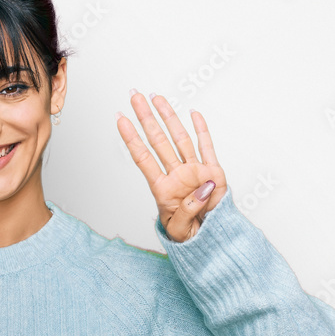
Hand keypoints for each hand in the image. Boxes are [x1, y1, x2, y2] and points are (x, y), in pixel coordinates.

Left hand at [115, 90, 227, 242]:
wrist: (210, 239)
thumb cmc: (189, 235)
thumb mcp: (181, 230)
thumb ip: (189, 210)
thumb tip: (203, 188)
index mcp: (163, 189)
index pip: (143, 158)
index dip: (131, 138)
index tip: (120, 119)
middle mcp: (176, 175)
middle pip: (158, 141)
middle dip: (146, 117)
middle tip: (135, 97)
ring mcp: (194, 171)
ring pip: (179, 138)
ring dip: (168, 117)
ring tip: (156, 98)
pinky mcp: (213, 173)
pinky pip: (206, 147)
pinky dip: (201, 129)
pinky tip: (192, 113)